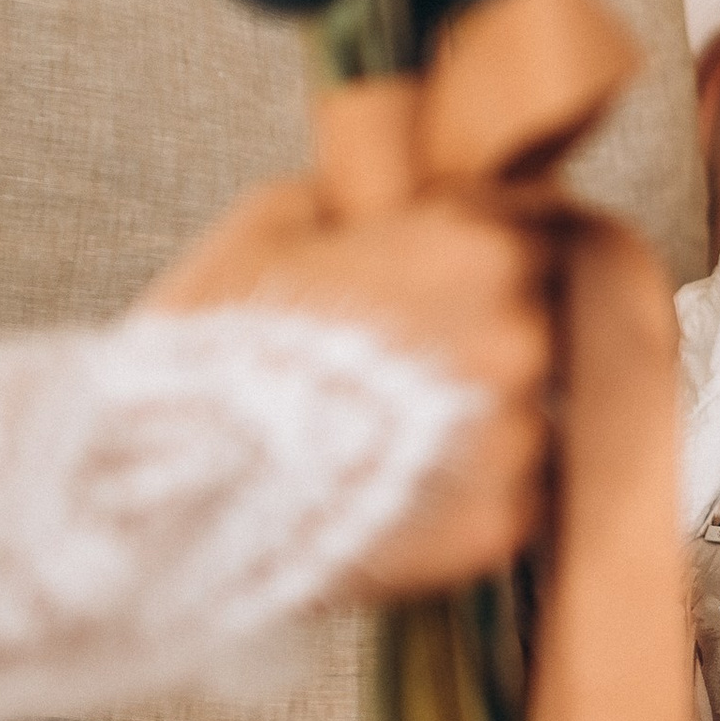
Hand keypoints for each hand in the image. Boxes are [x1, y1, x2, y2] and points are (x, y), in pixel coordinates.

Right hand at [142, 180, 555, 588]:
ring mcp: (520, 436)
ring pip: (525, 414)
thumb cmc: (218, 346)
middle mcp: (523, 336)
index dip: (487, 251)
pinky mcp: (503, 523)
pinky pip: (511, 496)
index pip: (539, 228)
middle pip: (538, 322)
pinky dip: (466, 496)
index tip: (448, 278)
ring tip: (388, 440)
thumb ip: (352, 197)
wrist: (180, 483)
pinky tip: (394, 495)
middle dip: (481, 335)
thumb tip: (376, 202)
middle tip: (400, 367)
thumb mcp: (269, 224)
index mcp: (481, 248)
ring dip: (477, 420)